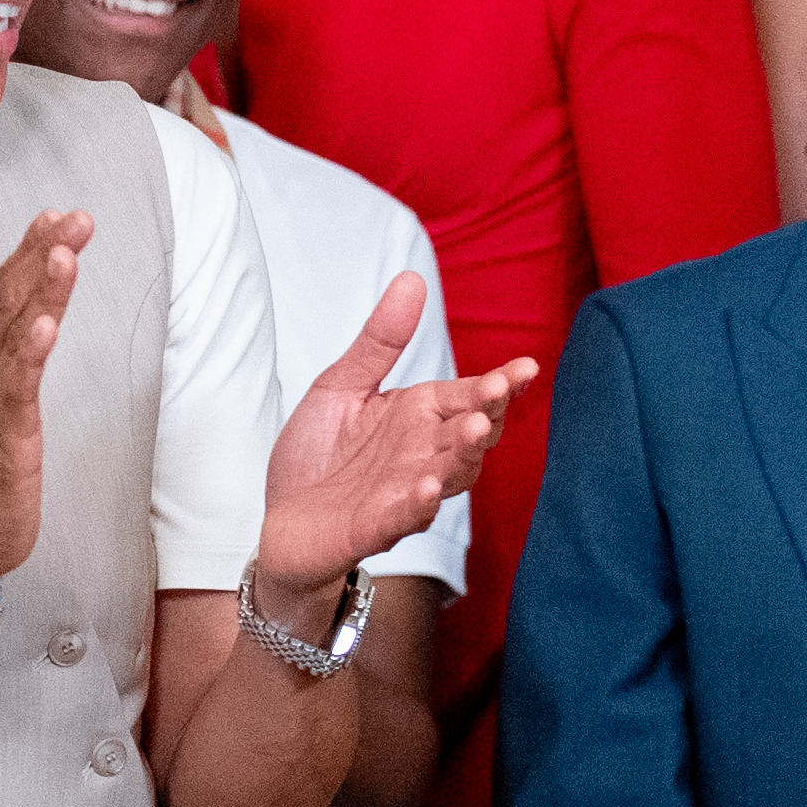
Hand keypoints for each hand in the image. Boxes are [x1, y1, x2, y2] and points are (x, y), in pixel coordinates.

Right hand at [0, 212, 91, 598]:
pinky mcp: (3, 436)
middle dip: (41, 254)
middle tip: (73, 216)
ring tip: (64, 253)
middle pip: (8, 300)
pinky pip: (16, 389)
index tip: (60, 213)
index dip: (32, 251)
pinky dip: (28, 354)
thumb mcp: (3, 396)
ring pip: (12, 334)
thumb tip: (32, 308)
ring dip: (38, 291)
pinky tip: (45, 326)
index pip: (7, 292)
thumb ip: (15, 351)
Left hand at [256, 270, 535, 588]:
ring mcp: (406, 492)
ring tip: (473, 428)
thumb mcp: (341, 386)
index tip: (526, 367)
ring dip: (463, 455)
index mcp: (420, 416)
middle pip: (471, 434)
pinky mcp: (377, 527)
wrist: (281, 522)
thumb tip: (412, 279)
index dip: (501, 384)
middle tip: (498, 393)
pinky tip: (428, 489)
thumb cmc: (317, 455)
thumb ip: (380, 341)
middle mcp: (424, 454)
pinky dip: (419, 505)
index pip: (471, 396)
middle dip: (489, 413)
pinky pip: (406, 517)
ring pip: (450, 475)